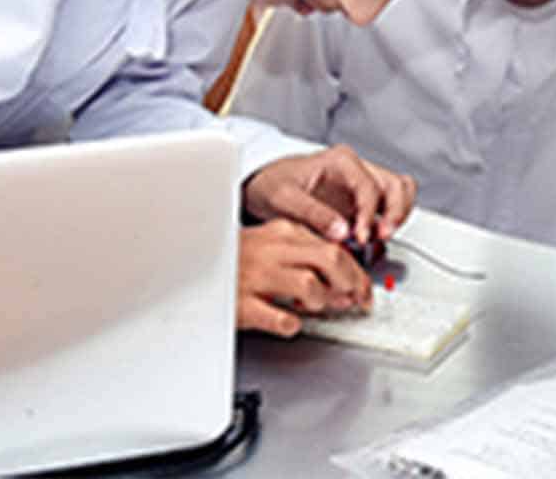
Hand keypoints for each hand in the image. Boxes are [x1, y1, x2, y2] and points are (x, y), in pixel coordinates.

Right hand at [237, 220, 370, 335]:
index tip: (363, 288)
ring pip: (309, 284)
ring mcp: (256, 277)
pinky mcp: (242, 305)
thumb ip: (305, 256)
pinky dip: (292, 323)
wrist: (192, 266)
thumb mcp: (273, 245)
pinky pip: (279, 317)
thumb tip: (343, 280)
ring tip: (316, 308)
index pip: (334, 245)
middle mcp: (272, 251)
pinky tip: (290, 322)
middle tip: (355, 301)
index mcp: (283, 232)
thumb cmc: (236, 259)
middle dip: (351, 282)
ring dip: (322, 301)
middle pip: (330, 258)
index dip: (357, 271)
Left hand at [243, 145, 416, 247]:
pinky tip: (374, 238)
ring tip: (381, 238)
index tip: (361, 237)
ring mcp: (363, 184)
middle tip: (381, 237)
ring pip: (400, 192)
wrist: (265, 186)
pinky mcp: (362, 201)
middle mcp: (357, 169)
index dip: (368, 215)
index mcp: (341, 161)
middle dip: (395, 213)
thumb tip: (342, 232)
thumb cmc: (273, 185)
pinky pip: (390, 205)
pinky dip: (390, 221)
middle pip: (396, 185)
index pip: (369, 187)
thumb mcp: (284, 198)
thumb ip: (313, 213)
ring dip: (397, 216)